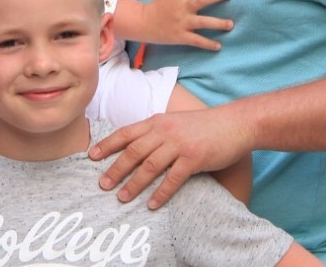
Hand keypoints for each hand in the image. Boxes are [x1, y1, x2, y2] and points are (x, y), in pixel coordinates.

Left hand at [88, 108, 252, 208]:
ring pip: (149, 166)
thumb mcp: (175, 120)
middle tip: (102, 184)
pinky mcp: (193, 158)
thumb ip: (157, 130)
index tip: (92, 156)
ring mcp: (178, 144)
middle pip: (133, 151)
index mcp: (157, 121)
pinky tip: (152, 204)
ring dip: (134, 183)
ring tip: (122, 197)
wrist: (234, 123)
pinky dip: (161, 193)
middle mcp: (164, 131)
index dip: (107, 144)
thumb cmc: (204, 124)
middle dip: (115, 168)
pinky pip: (173, 179)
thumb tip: (137, 143)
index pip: (126, 132)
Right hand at [141, 0, 232, 49]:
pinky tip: (219, 46)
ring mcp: (182, 22)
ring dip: (217, 23)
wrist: (144, 22)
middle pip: (201, 0)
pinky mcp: (180, 36)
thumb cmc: (160, 5)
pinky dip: (207, 44)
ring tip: (231, 24)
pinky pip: (196, 40)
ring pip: (202, 22)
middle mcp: (183, 7)